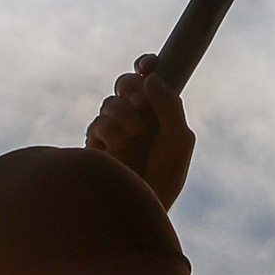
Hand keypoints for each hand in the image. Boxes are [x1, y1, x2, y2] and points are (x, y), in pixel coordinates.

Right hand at [86, 55, 194, 205]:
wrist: (140, 210)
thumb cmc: (166, 178)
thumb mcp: (179, 141)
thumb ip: (170, 106)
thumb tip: (150, 77)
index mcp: (158, 113)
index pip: (149, 79)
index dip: (146, 65)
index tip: (148, 64)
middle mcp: (135, 118)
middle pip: (124, 84)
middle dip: (130, 85)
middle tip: (139, 99)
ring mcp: (113, 131)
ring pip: (109, 103)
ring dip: (122, 114)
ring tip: (133, 136)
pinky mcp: (95, 147)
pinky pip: (96, 124)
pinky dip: (108, 130)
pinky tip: (118, 148)